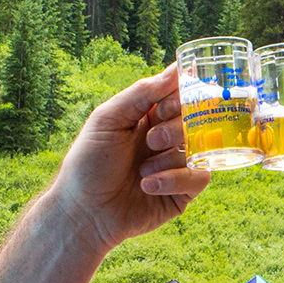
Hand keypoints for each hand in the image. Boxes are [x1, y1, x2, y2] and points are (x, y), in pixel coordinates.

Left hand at [50, 65, 211, 251]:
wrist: (83, 212)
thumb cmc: (88, 163)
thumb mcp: (108, 119)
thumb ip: (141, 93)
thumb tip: (176, 70)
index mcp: (149, 117)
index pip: (180, 95)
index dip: (179, 98)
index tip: (164, 108)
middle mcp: (166, 138)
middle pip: (195, 120)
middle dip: (175, 129)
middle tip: (152, 140)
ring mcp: (176, 165)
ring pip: (200, 148)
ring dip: (169, 157)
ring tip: (143, 170)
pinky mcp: (183, 193)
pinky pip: (199, 178)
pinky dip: (174, 180)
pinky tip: (148, 185)